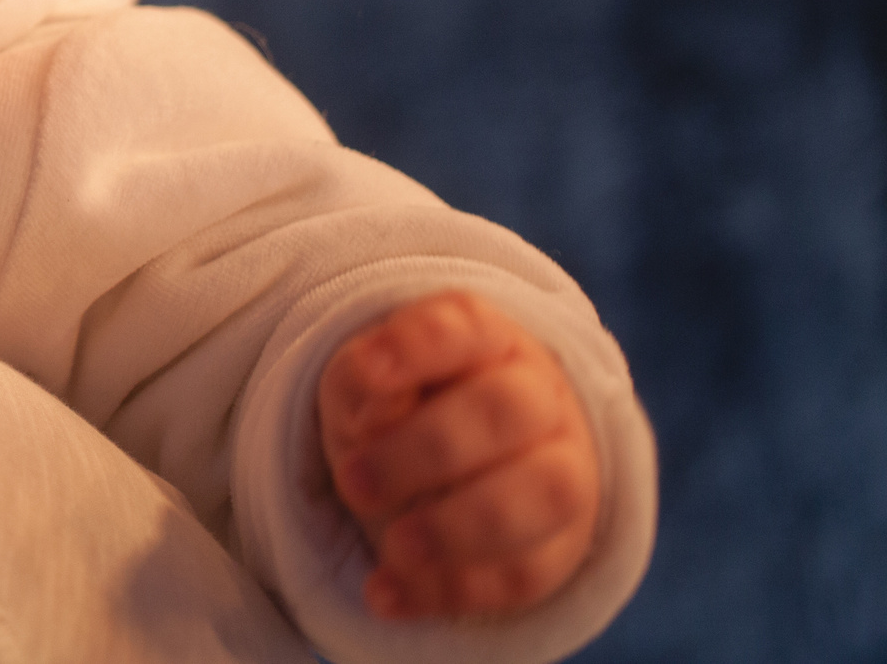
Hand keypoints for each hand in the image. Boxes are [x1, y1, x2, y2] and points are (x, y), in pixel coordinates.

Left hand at [318, 290, 599, 619]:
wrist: (454, 466)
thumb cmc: (401, 406)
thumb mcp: (362, 383)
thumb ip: (361, 384)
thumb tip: (371, 417)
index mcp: (488, 338)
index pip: (466, 325)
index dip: (416, 345)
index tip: (368, 372)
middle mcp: (540, 397)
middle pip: (507, 410)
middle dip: (425, 451)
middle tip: (354, 482)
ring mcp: (565, 470)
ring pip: (542, 494)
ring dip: (459, 527)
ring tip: (391, 548)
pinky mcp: (562, 547)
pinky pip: (527, 573)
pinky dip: (452, 590)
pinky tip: (386, 594)